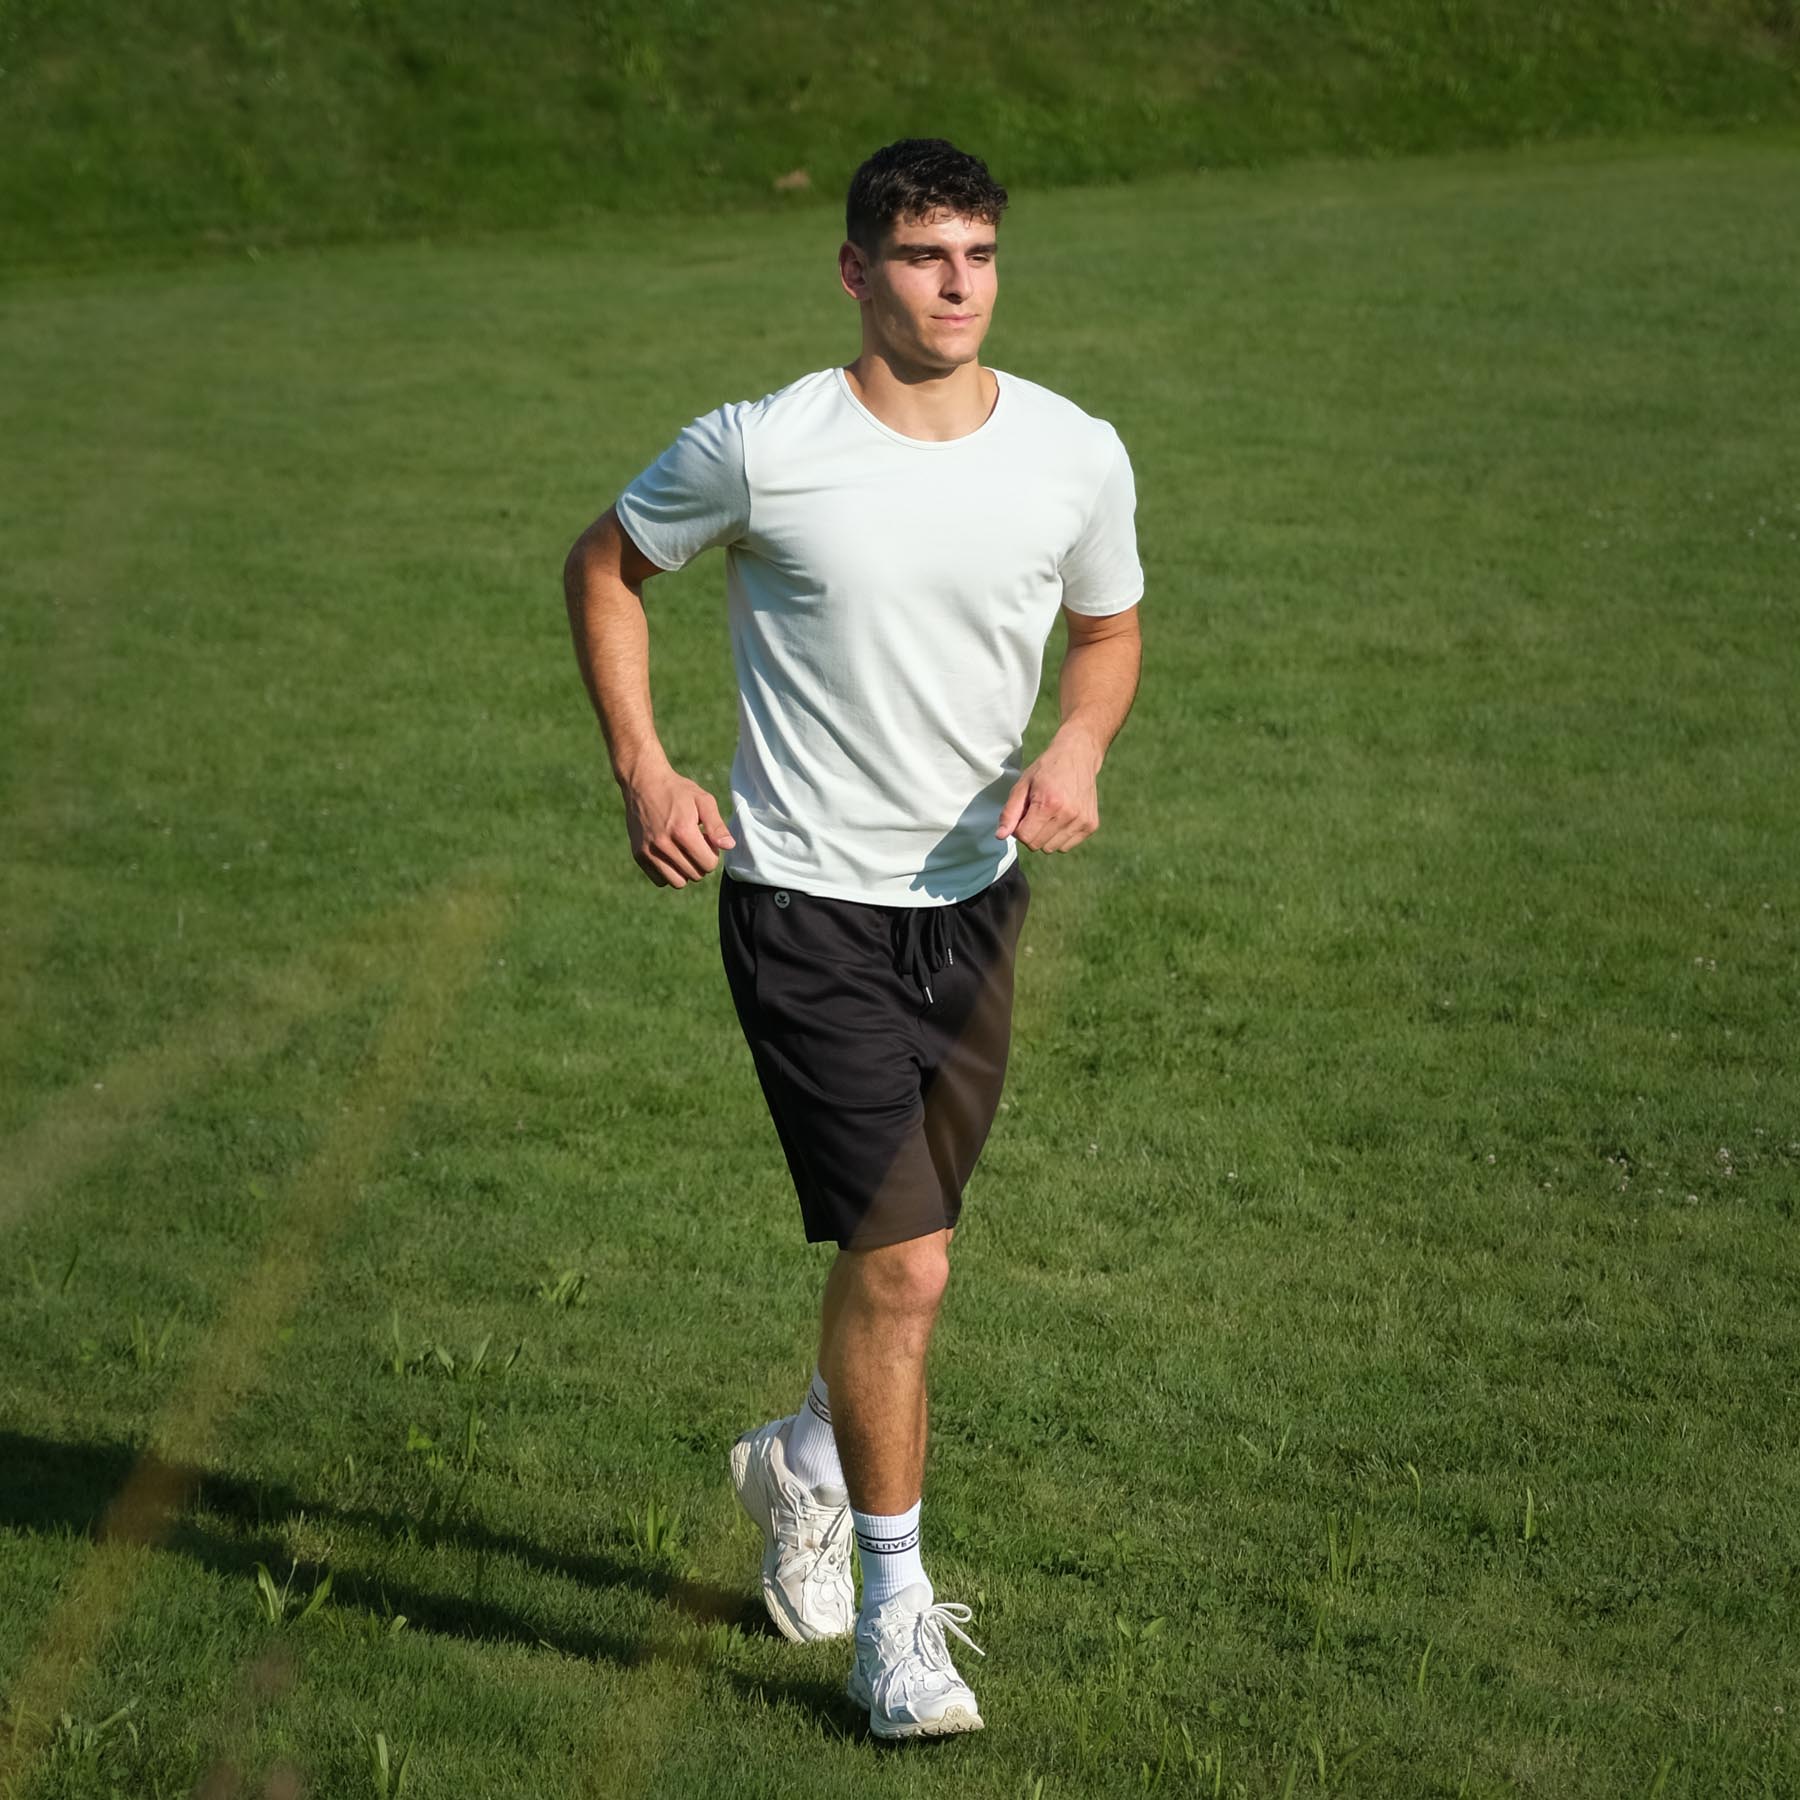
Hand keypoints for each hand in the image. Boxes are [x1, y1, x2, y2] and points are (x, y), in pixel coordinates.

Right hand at [622, 766, 735, 886]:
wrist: (643, 782)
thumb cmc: (677, 791)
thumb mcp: (703, 800)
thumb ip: (717, 825)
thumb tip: (728, 846)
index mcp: (682, 831)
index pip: (708, 864)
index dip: (713, 854)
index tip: (706, 840)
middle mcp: (663, 844)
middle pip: (695, 875)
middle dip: (700, 862)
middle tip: (695, 843)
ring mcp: (648, 851)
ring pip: (678, 882)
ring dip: (686, 871)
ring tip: (683, 851)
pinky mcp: (638, 855)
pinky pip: (660, 880)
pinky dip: (668, 873)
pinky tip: (670, 855)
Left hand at [995, 728, 1101, 852]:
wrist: (1078, 756)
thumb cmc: (1046, 770)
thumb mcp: (1022, 785)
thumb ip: (1010, 812)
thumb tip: (1000, 836)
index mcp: (1048, 804)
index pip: (1025, 837)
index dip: (1018, 828)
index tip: (1023, 813)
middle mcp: (1068, 815)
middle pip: (1037, 845)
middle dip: (1031, 833)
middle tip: (1035, 812)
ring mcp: (1082, 821)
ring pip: (1052, 849)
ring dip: (1045, 836)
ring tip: (1049, 814)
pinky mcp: (1091, 825)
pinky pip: (1066, 846)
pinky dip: (1059, 837)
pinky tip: (1061, 817)